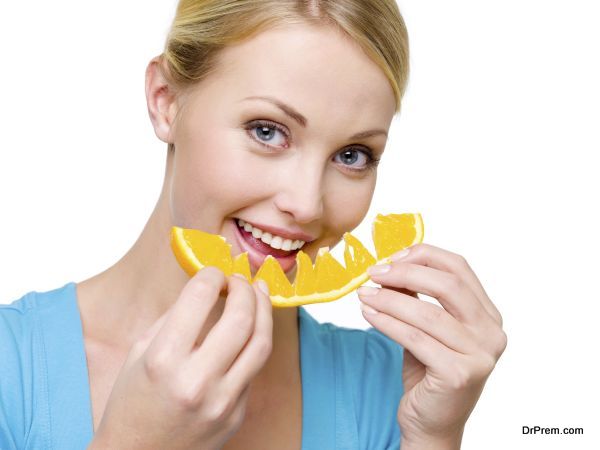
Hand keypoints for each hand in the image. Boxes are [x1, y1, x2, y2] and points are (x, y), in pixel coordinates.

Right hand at [88, 267, 272, 449]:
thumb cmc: (132, 402)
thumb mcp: (140, 353)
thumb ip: (175, 318)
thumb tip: (208, 287)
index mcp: (163, 359)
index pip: (199, 297)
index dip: (211, 275)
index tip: (214, 272)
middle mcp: (196, 381)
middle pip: (241, 318)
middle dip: (244, 288)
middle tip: (240, 280)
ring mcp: (221, 401)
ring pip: (261, 342)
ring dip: (264, 310)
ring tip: (259, 293)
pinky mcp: (236, 414)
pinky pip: (254, 369)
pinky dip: (253, 342)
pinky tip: (248, 330)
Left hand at [357, 243, 506, 448]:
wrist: (433, 423)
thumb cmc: (429, 371)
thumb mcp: (427, 328)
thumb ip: (418, 297)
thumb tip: (391, 264)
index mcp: (488, 315)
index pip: (460, 268)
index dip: (424, 256)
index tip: (392, 255)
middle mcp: (491, 333)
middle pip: (448, 286)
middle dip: (406, 273)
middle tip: (374, 272)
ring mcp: (479, 355)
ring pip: (428, 314)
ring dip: (389, 299)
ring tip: (364, 293)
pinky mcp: (459, 374)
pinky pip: (415, 338)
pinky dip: (387, 322)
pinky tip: (368, 313)